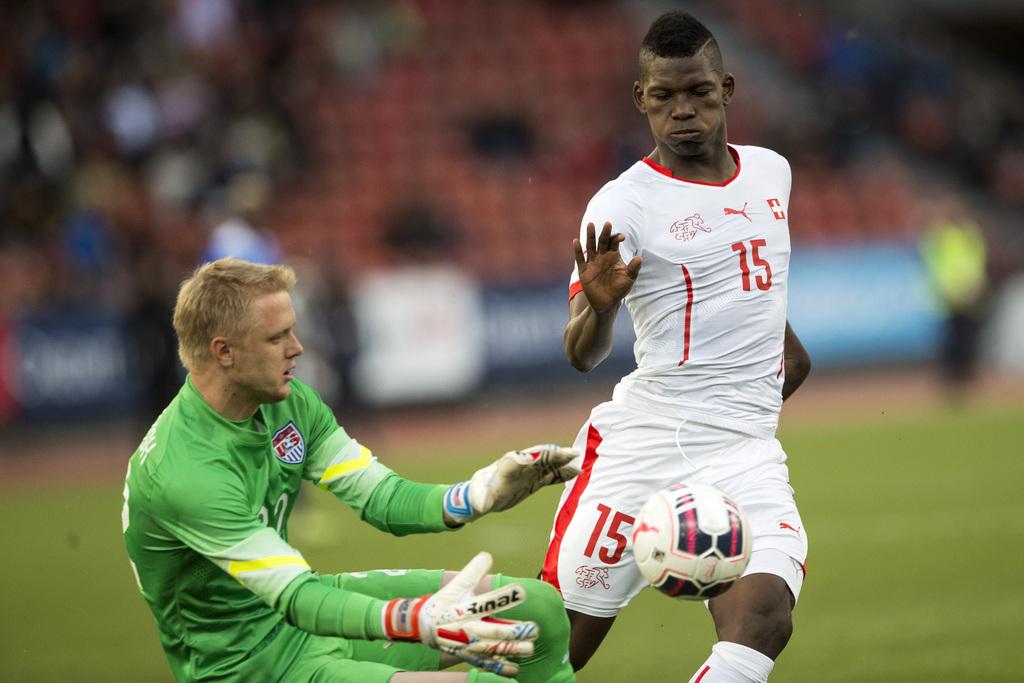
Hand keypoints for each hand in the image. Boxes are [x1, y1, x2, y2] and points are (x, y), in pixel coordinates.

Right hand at [383, 552, 535, 676]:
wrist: (423, 627)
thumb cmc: (443, 603)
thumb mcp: (455, 585)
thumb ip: (473, 571)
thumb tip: (487, 555)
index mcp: (464, 609)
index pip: (487, 602)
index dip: (504, 597)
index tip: (522, 591)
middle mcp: (467, 628)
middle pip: (493, 631)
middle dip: (514, 632)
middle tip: (534, 629)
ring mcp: (468, 644)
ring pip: (493, 650)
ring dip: (512, 651)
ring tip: (530, 649)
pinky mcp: (468, 655)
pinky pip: (485, 664)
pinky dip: (500, 668)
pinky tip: (515, 668)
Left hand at [443, 445, 579, 523]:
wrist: (483, 494)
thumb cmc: (479, 495)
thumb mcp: (480, 500)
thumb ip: (483, 502)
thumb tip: (483, 506)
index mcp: (507, 467)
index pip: (524, 459)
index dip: (537, 456)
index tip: (550, 453)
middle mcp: (521, 466)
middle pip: (541, 457)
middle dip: (556, 455)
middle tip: (573, 454)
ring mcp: (530, 472)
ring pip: (549, 464)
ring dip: (563, 463)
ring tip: (579, 463)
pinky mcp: (535, 480)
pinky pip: (551, 475)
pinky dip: (563, 474)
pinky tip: (576, 473)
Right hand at [574, 221, 642, 313]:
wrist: (607, 303)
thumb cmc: (619, 289)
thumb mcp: (629, 279)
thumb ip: (634, 268)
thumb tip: (639, 258)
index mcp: (613, 256)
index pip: (614, 242)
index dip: (616, 238)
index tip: (622, 237)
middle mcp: (602, 256)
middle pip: (602, 241)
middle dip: (605, 233)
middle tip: (607, 223)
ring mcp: (592, 263)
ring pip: (591, 246)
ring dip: (590, 236)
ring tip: (590, 225)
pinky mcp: (584, 271)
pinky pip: (580, 259)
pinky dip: (578, 250)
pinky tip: (576, 241)